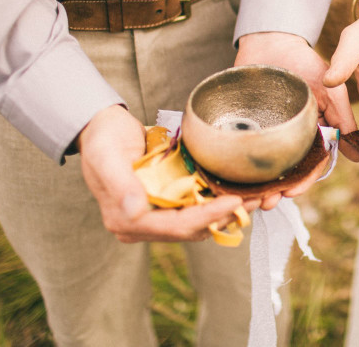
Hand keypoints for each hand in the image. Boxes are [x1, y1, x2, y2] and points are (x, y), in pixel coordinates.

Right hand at [78, 105, 248, 242]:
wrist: (102, 128)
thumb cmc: (103, 140)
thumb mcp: (107, 157)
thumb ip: (121, 185)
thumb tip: (134, 212)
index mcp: (126, 220)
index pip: (174, 226)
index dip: (207, 216)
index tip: (234, 201)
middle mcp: (142, 225)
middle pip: (192, 229)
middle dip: (225, 216)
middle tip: (256, 199)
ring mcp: (155, 216)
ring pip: (199, 222)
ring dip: (227, 211)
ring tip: (256, 197)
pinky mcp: (167, 205)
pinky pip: (198, 210)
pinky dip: (218, 202)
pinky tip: (238, 191)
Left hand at [235, 31, 355, 203]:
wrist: (271, 40)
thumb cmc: (305, 62)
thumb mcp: (330, 90)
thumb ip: (344, 120)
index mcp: (310, 134)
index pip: (309, 166)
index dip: (303, 182)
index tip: (292, 192)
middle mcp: (288, 137)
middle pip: (284, 173)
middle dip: (276, 191)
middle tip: (267, 202)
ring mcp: (265, 132)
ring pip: (262, 167)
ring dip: (256, 186)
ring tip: (248, 199)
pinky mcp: (243, 124)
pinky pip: (238, 150)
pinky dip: (236, 168)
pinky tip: (230, 180)